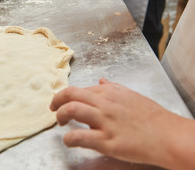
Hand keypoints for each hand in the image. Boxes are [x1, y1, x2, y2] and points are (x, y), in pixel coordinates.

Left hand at [50, 78, 194, 168]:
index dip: (68, 95)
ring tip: (59, 122)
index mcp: (110, 92)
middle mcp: (104, 104)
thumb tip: (101, 80)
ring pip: (72, 110)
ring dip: (60, 115)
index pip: (81, 89)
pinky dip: (68, 138)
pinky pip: (80, 136)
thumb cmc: (152, 116)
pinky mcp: (107, 141)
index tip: (64, 101)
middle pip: (70, 94)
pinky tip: (68, 140)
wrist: (168, 136)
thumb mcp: (131, 95)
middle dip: (56, 100)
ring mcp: (105, 122)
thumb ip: (113, 88)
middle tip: (52, 108)